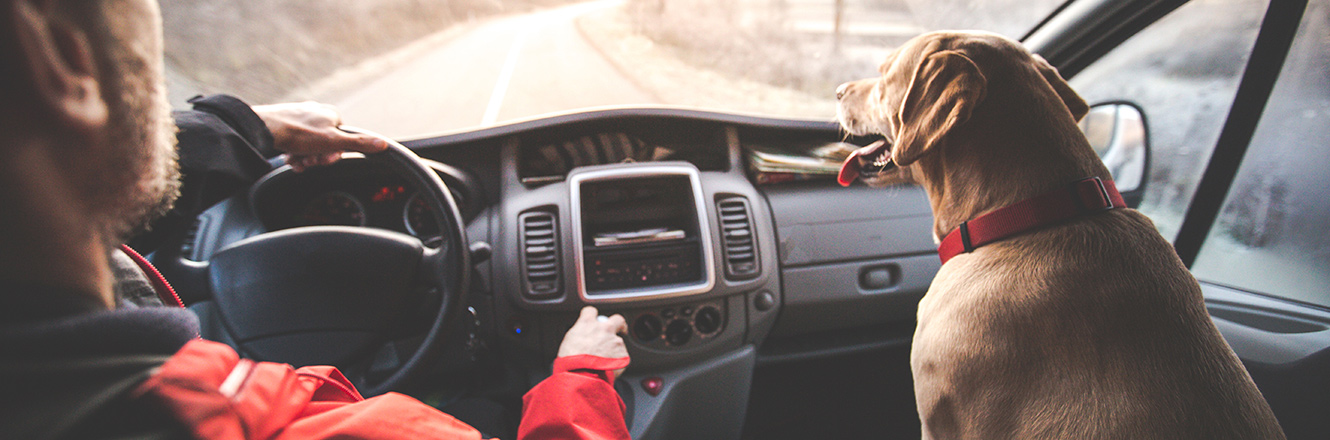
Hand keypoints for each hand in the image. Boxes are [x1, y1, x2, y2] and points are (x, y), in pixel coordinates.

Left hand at [251, 102, 387, 171]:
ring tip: (296, 159)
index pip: (342, 139)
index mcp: (330, 114)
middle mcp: (316, 113)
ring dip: (305, 158)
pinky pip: (296, 145)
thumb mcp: (333, 141)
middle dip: (317, 157)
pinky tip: (289, 156)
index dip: (334, 153)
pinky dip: (294, 154)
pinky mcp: (285, 125)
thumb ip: (358, 143)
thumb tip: (382, 144)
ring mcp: (299, 118)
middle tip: (308, 160)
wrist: (264, 130)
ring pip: (309, 147)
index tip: (325, 157)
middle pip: (325, 144)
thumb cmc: (298, 133)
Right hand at [557, 306, 629, 377]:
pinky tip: (608, 367)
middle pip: (617, 319)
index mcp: (588, 324)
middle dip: (618, 324)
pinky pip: (622, 356)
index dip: (593, 316)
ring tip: (604, 360)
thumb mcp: (569, 341)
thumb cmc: (571, 362)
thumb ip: (579, 333)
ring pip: (619, 341)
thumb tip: (581, 335)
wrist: (582, 376)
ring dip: (614, 348)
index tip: (594, 319)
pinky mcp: (623, 354)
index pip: (591, 311)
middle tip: (617, 330)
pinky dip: (617, 361)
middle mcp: (604, 329)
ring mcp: (615, 341)